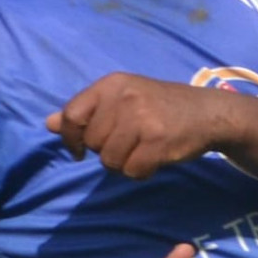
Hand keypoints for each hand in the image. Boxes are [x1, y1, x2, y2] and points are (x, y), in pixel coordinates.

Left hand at [48, 74, 230, 178]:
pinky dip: (141, 173)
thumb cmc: (161, 106)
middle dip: (106, 151)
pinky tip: (153, 161)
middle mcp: (124, 98)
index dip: (70, 138)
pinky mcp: (158, 141)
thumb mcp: (122, 99)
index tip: (79, 151)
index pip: (72, 115)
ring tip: (141, 153)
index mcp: (111, 84)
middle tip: (128, 145)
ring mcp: (142, 119)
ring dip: (123, 164)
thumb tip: (49, 124)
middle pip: (93, 142)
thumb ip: (87, 111)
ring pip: (110, 160)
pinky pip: (132, 171)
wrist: (208, 112)